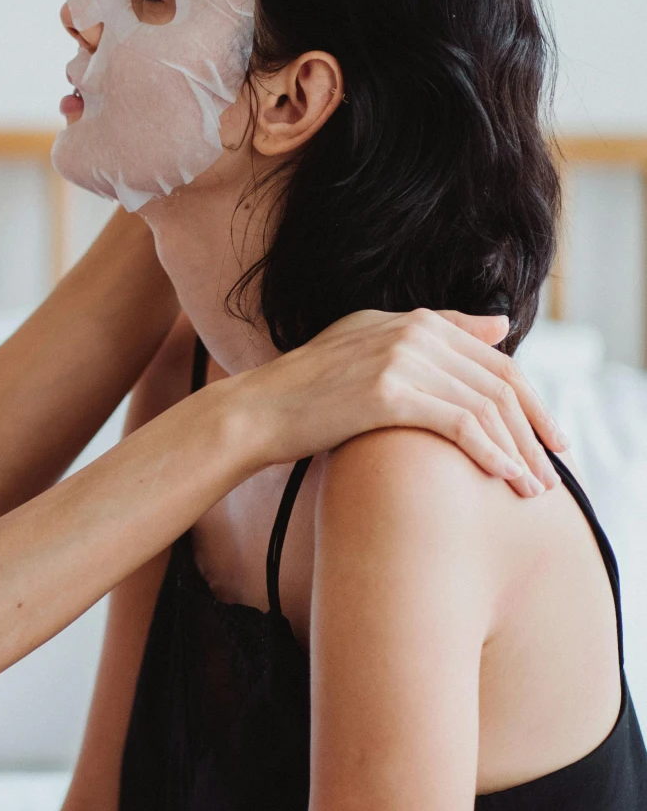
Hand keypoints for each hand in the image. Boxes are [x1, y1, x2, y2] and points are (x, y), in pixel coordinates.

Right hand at [243, 308, 563, 493]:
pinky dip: (490, 453)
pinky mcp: (388, 391)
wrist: (257, 412)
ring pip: (486, 406)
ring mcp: (400, 358)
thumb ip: (437, 332)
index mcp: (413, 320)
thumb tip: (500, 324)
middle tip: (553, 475)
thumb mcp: (372, 348)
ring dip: (519, 452)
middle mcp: (412, 331)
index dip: (533, 402)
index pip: (497, 360)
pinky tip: (505, 478)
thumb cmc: (311, 392)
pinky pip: (460, 423)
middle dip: (535, 432)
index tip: (551, 440)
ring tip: (534, 491)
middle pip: (501, 383)